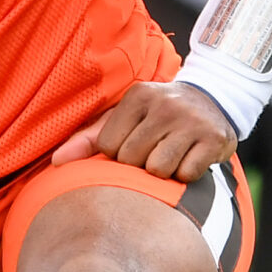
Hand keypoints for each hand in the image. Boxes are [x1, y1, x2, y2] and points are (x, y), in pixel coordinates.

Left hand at [51, 81, 236, 182]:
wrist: (213, 101)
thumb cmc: (156, 117)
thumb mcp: (124, 119)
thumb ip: (88, 139)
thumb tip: (57, 162)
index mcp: (137, 96)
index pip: (109, 146)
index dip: (118, 154)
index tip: (133, 143)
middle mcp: (165, 105)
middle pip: (132, 159)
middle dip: (140, 164)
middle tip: (155, 150)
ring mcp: (192, 121)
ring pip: (158, 169)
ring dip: (163, 172)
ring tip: (171, 154)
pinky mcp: (214, 138)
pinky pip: (187, 174)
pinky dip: (186, 174)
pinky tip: (190, 157)